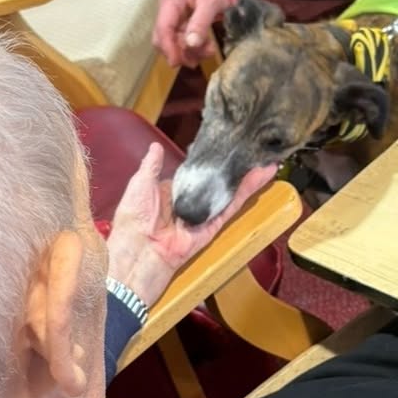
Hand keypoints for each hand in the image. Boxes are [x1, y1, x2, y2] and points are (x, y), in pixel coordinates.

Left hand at [107, 142, 276, 307]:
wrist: (137, 252)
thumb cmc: (132, 219)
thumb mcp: (140, 184)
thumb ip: (151, 165)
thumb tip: (156, 146)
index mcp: (173, 193)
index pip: (197, 174)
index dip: (212, 161)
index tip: (227, 145)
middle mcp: (191, 204)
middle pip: (218, 184)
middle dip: (235, 169)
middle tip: (253, 149)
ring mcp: (203, 216)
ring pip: (229, 194)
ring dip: (248, 178)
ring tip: (265, 160)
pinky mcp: (212, 227)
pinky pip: (230, 208)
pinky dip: (245, 192)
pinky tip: (259, 177)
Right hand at [154, 0, 237, 66]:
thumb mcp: (213, 0)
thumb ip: (201, 21)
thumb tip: (191, 44)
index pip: (163, 26)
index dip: (168, 46)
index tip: (176, 62)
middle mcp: (167, 6)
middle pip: (163, 37)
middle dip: (178, 52)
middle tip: (197, 60)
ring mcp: (172, 15)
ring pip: (172, 42)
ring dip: (187, 53)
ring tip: (208, 52)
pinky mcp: (179, 23)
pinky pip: (180, 41)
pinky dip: (192, 49)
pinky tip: (206, 50)